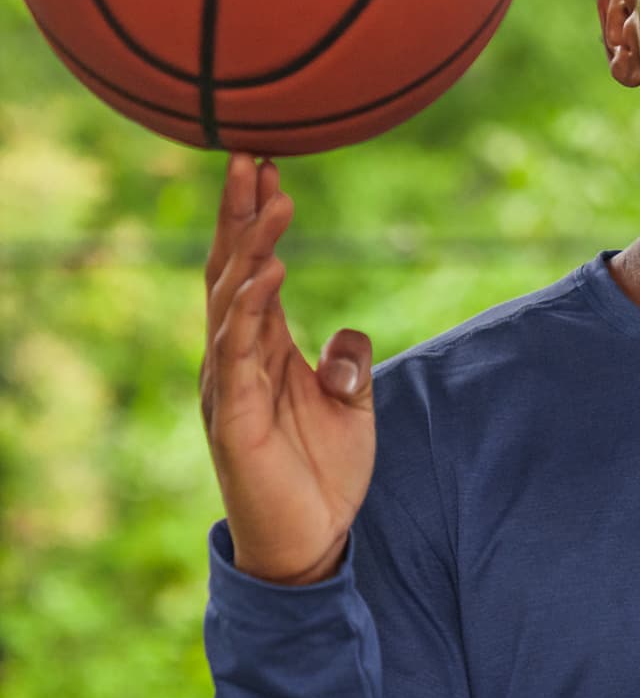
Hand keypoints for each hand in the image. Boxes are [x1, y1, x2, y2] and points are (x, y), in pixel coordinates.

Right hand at [199, 152, 375, 584]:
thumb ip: (349, 364)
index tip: (269, 166)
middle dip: (241, 213)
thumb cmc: (322, 472)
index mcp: (262, 350)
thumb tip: (348, 331)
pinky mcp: (234, 420)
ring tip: (273, 199)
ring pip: (233, 303)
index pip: (253, 269)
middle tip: (253, 155)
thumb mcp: (351, 405)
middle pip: (233, 271)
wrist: (310, 542)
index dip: (256, 219)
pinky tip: (265, 275)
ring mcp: (230, 387)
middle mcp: (237, 359)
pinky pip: (237, 356)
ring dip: (252, 248)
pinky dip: (250, 312)